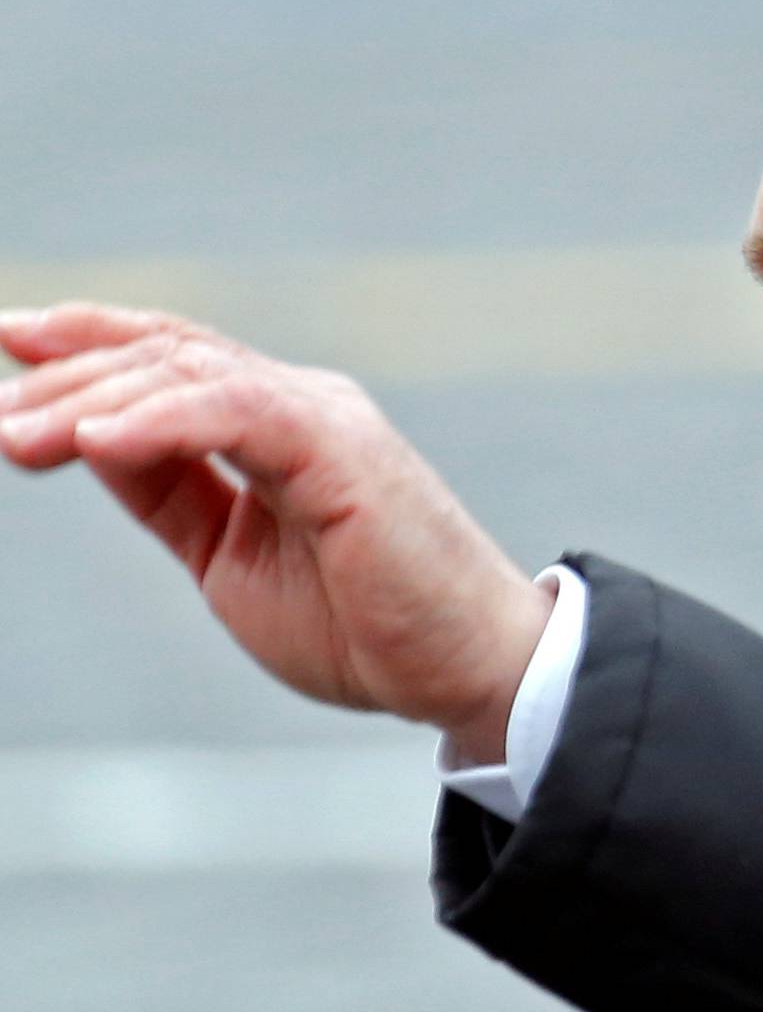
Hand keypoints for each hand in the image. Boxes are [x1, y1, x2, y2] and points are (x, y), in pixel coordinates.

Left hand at [0, 303, 552, 757]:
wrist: (467, 670)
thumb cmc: (366, 626)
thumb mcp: (231, 559)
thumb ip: (173, 496)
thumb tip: (90, 439)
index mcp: (278, 427)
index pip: (172, 360)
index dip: (89, 341)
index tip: (8, 342)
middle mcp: (301, 405)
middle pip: (167, 356)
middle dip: (67, 372)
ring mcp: (325, 420)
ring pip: (189, 373)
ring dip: (92, 399)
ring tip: (15, 433)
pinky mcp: (343, 451)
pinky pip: (236, 413)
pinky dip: (160, 420)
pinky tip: (93, 438)